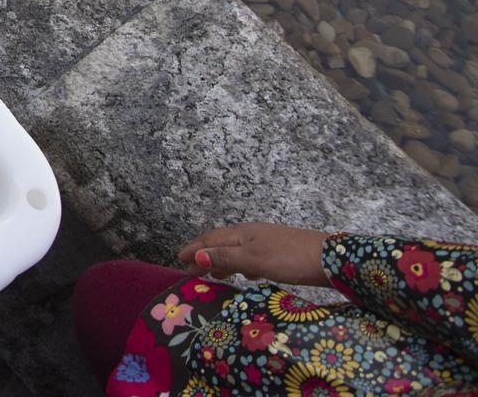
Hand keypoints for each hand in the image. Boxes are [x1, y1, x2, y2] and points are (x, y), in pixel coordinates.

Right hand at [178, 222, 330, 285]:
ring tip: (213, 275)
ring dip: (221, 261)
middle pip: (221, 243)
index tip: (178, 259)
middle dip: (204, 255)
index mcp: (242, 233)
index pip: (210, 239)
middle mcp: (251, 234)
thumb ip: (225, 259)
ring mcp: (266, 242)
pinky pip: (250, 256)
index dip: (194, 249)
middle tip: (190, 270)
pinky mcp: (279, 252)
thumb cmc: (288, 258)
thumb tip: (197, 256)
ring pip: (236, 250)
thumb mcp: (253, 260)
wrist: (329, 259)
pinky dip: (241, 265)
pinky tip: (247, 275)